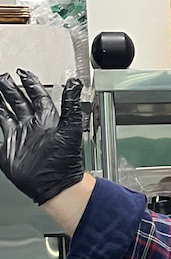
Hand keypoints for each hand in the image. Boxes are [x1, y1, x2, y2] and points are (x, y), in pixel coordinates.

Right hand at [0, 70, 84, 204]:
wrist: (55, 185)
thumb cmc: (67, 161)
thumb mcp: (71, 128)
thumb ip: (72, 105)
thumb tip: (75, 83)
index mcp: (47, 120)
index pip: (38, 96)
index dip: (31, 84)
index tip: (24, 73)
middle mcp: (32, 126)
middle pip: (19, 101)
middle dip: (11, 88)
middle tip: (3, 76)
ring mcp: (20, 136)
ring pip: (6, 113)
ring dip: (0, 101)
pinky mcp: (9, 147)